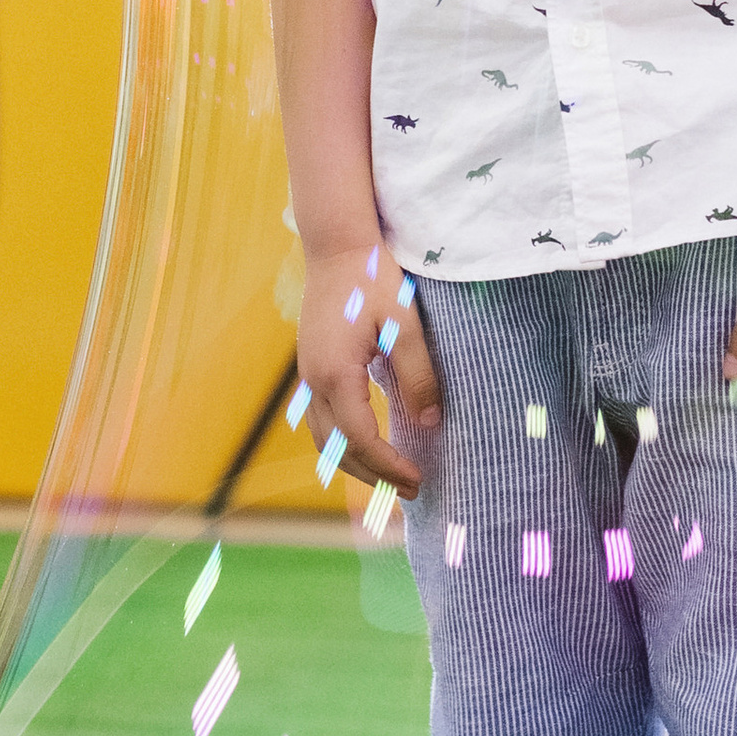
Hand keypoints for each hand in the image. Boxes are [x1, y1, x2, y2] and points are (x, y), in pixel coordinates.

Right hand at [297, 237, 441, 497]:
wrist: (338, 244)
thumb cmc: (375, 278)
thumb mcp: (406, 324)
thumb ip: (418, 374)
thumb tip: (429, 422)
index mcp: (336, 375)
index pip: (361, 439)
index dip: (388, 466)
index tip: (417, 480)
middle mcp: (314, 380)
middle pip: (335, 448)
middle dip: (370, 475)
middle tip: (407, 491)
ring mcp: (307, 372)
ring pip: (322, 436)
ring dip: (351, 461)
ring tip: (385, 476)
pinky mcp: (310, 363)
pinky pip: (319, 416)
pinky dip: (340, 439)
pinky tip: (365, 439)